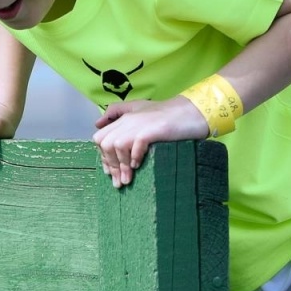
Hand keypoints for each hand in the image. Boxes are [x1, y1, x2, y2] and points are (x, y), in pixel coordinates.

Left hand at [91, 97, 207, 186]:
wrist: (193, 112)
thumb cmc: (168, 115)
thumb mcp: (140, 109)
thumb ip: (118, 112)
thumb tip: (97, 123)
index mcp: (124, 118)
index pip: (100, 138)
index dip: (103, 158)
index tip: (110, 173)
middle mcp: (128, 119)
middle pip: (105, 143)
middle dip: (110, 165)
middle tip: (119, 181)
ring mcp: (139, 123)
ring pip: (117, 146)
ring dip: (121, 166)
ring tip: (128, 180)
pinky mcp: (152, 129)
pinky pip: (135, 144)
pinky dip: (134, 157)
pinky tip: (137, 165)